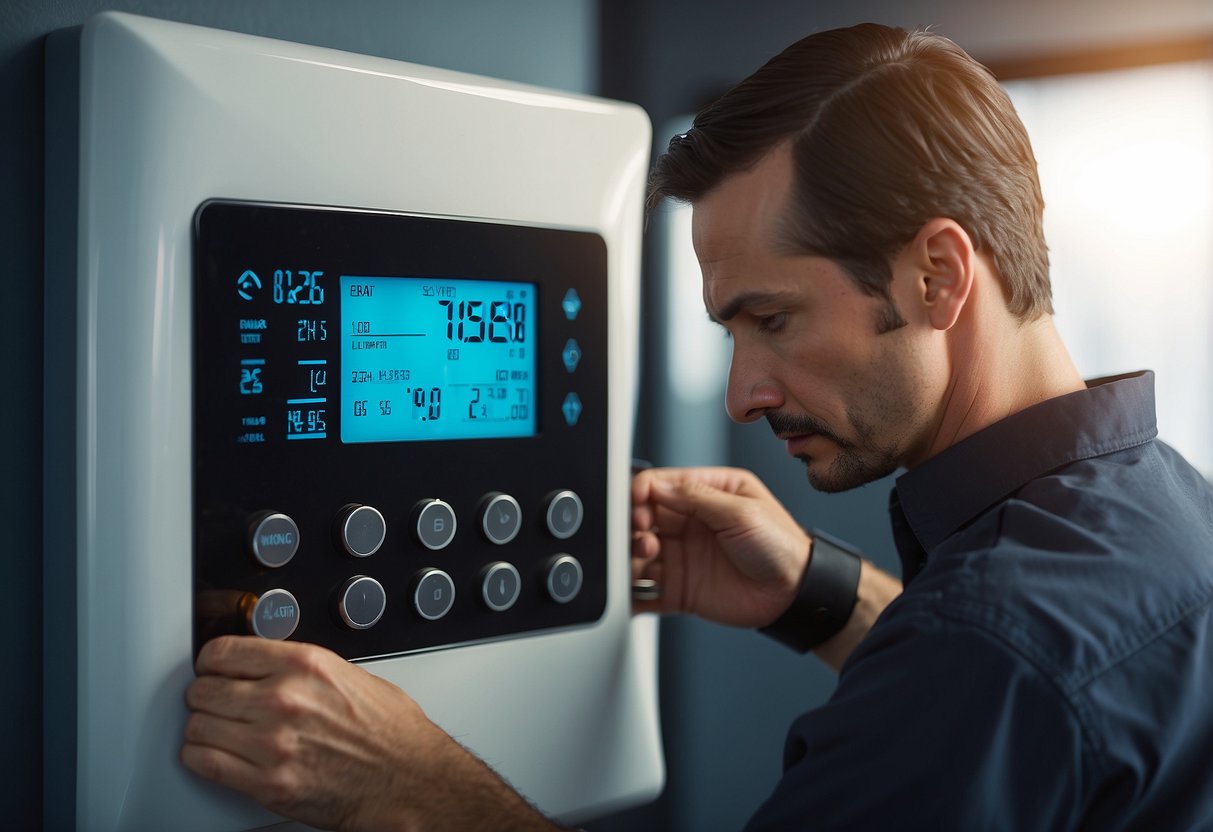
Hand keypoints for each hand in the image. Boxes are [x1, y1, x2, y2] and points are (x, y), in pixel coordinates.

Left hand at [181, 636, 558, 831]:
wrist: (410, 779)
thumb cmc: (391, 732)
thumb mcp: (349, 674)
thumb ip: (301, 668)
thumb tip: (266, 665)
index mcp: (305, 664)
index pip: (223, 652)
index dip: (213, 663)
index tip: (213, 670)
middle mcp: (284, 699)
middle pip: (203, 689)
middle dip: (206, 695)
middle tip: (215, 702)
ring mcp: (272, 742)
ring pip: (197, 726)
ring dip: (203, 728)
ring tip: (218, 730)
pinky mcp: (268, 783)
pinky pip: (204, 763)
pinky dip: (202, 758)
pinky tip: (216, 754)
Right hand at [631, 466, 810, 627]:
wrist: (796, 595)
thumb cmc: (781, 546)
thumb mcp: (742, 511)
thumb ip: (697, 497)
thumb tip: (656, 486)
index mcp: (706, 493)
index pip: (660, 485)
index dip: (641, 495)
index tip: (638, 510)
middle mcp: (689, 522)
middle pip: (641, 517)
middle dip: (632, 525)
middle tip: (642, 537)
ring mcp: (682, 554)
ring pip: (637, 552)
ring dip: (631, 555)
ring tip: (645, 558)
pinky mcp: (678, 587)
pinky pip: (644, 589)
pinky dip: (632, 591)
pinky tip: (632, 590)